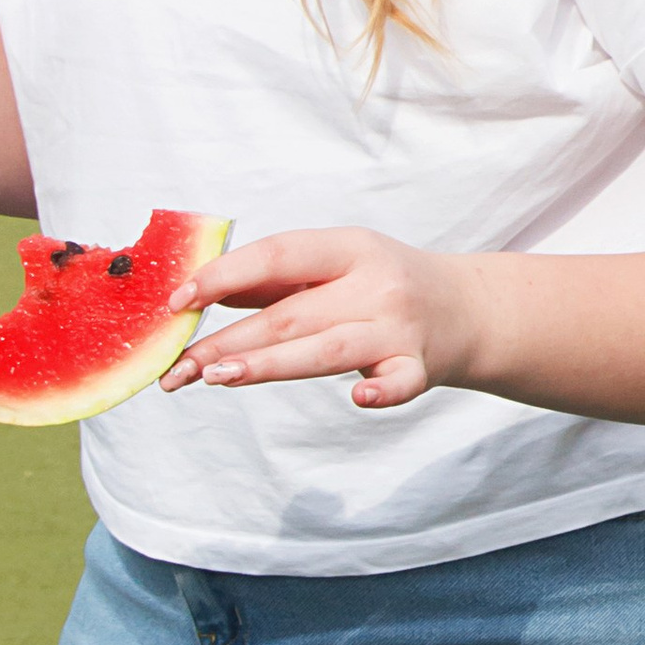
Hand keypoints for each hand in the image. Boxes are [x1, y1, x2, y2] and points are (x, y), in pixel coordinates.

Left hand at [160, 228, 476, 410]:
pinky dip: (383, 390)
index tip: (177, 301)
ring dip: (269, 365)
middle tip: (177, 369)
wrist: (467, 308)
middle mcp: (376, 284)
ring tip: (214, 377)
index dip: (224, 275)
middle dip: (226, 342)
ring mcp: (399, 327)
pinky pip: (402, 381)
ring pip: (327, 349)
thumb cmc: (383, 285)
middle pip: (290, 314)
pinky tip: (360, 396)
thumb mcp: (336, 265)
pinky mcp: (421, 366)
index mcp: (350, 248)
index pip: (278, 254)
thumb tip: (198, 292)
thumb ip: (275, 279)